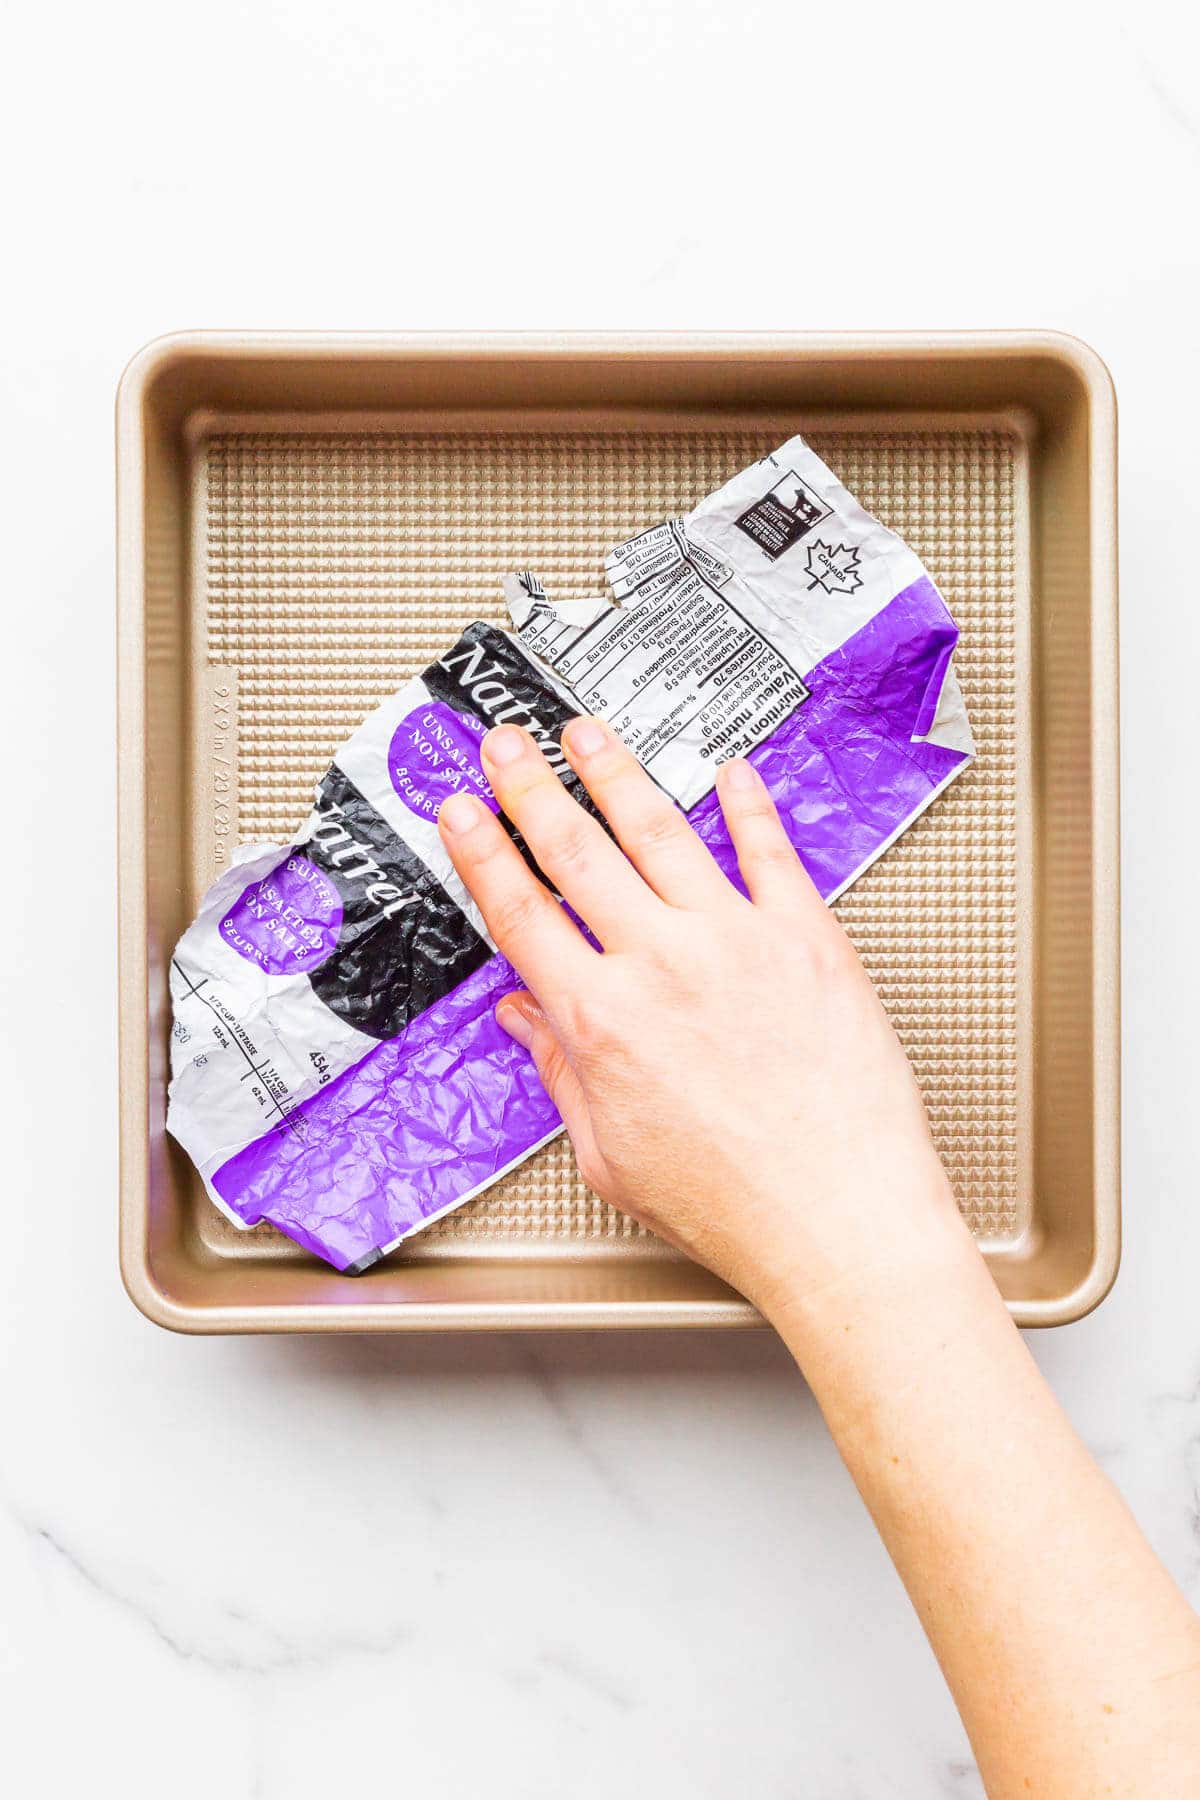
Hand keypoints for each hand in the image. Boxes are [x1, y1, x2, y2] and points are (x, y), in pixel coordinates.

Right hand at [437, 718, 968, 1319]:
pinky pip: (769, 851)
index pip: (521, 912)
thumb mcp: (610, 1155)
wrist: (839, 1217)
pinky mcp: (807, 938)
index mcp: (602, 1021)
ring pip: (661, 832)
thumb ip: (561, 1072)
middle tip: (509, 744)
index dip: (483, 852)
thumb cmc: (736, 1204)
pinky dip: (747, 804)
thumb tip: (524, 1019)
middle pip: (578, 853)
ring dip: (616, 773)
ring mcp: (737, 941)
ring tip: (591, 733)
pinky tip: (729, 773)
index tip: (463, 812)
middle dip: (532, 787)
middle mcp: (662, 965)